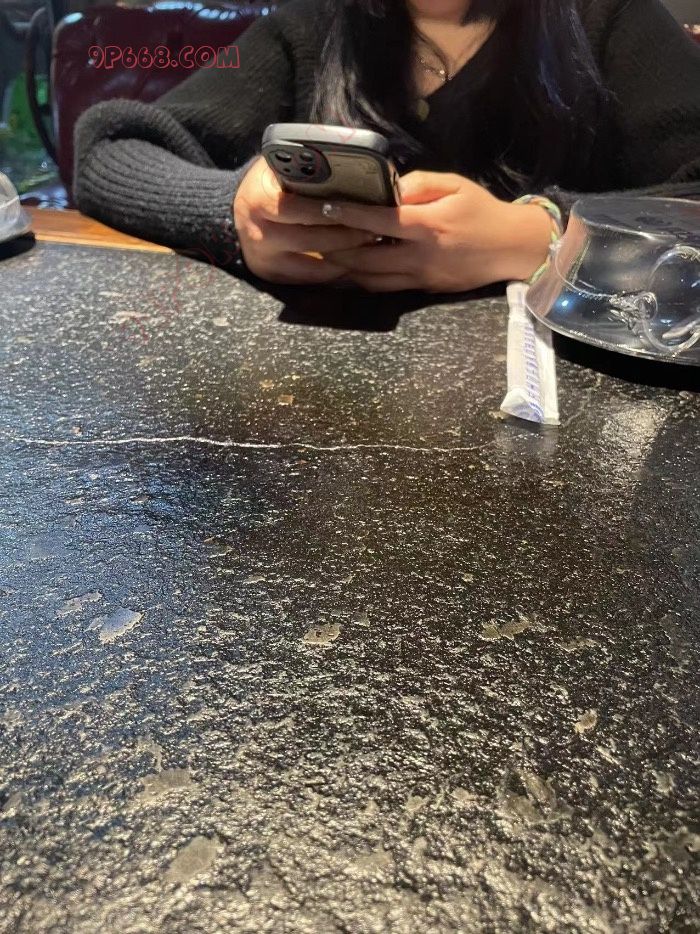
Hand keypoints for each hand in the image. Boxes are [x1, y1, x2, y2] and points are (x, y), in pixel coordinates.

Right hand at [233, 157, 377, 283]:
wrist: (238, 212)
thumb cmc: (269, 184)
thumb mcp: (280, 168)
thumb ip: (306, 168)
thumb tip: (350, 167)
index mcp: (260, 200)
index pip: (304, 210)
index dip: (336, 211)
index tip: (364, 210)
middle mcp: (257, 234)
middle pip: (313, 241)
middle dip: (347, 237)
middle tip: (375, 231)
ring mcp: (264, 259)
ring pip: (315, 267)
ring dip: (345, 258)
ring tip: (368, 247)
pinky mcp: (272, 276)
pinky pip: (310, 279)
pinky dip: (333, 272)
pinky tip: (352, 261)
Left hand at [322, 171, 553, 292]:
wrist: (512, 248)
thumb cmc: (481, 210)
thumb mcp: (454, 185)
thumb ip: (418, 185)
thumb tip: (386, 188)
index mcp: (428, 226)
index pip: (379, 220)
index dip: (349, 214)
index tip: (324, 206)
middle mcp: (420, 256)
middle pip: (366, 258)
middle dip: (336, 248)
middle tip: (311, 236)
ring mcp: (420, 277)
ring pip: (371, 279)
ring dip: (344, 269)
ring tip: (321, 255)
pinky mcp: (423, 289)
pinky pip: (385, 287)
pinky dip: (362, 279)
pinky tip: (347, 269)